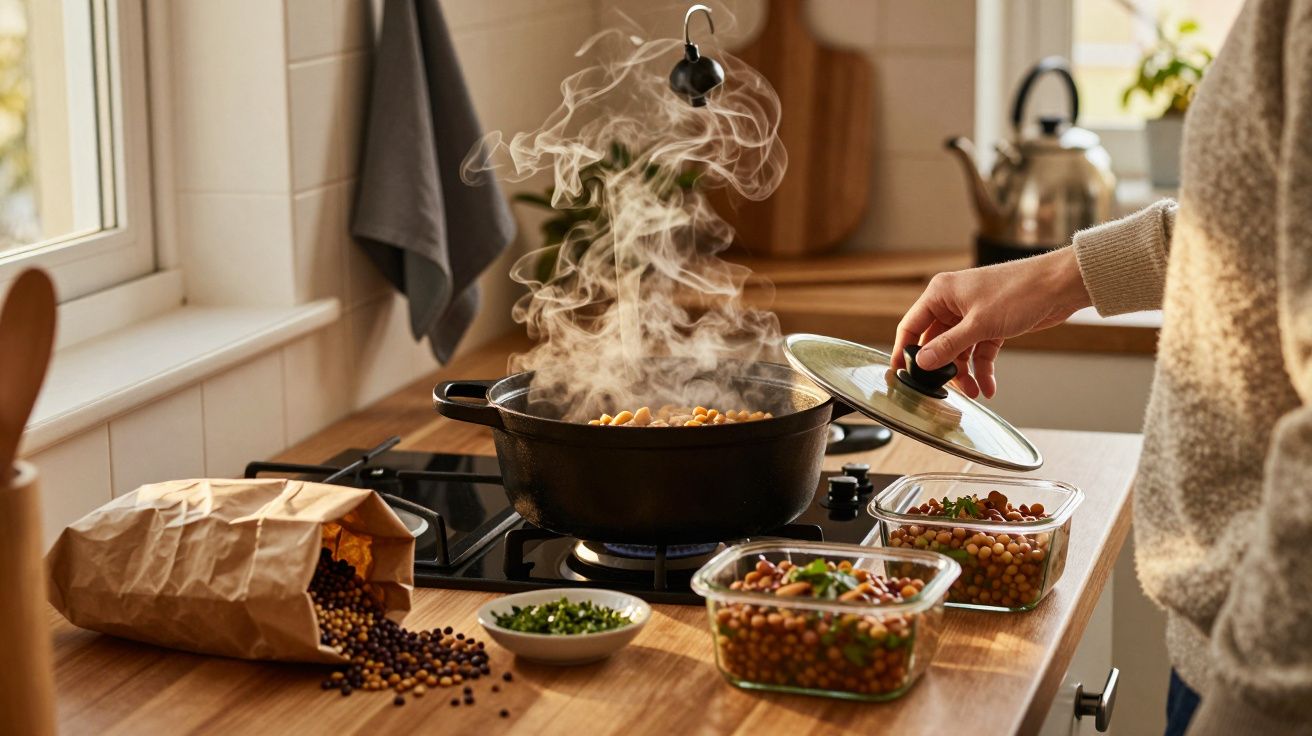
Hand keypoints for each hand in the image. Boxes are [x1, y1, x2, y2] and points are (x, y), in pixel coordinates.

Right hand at [891, 248, 1091, 398]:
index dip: (905, 351)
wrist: (1060, 286)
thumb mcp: (979, 324)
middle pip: (936, 343)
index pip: (912, 326)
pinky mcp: (991, 325)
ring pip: (959, 350)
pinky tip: (988, 386)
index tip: (900, 374)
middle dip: (943, 368)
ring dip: (965, 372)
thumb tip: (922, 362)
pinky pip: (979, 351)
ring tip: (974, 391)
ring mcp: (972, 315)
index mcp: (941, 293)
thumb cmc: (1019, 291)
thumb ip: (948, 346)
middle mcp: (953, 303)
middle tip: (948, 388)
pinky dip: (983, 368)